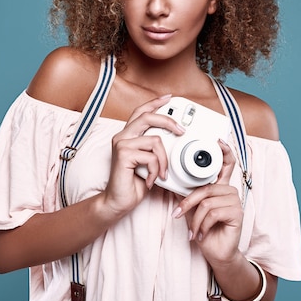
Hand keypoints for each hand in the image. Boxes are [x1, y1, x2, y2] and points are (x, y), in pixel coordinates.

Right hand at [103, 95, 185, 216]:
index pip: (141, 112)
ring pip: (155, 141)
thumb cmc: (134, 183)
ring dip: (164, 160)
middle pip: (147, 117)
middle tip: (181, 130)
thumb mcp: (149, 162)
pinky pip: (151, 156)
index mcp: (128, 135)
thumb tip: (174, 139)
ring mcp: (121, 144)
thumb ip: (156, 148)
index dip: (155, 103)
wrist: (119, 202)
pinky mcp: (123, 155)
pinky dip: (156, 170)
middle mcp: (122, 136)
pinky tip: (152, 180)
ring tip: (161, 173)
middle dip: (168, 121)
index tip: (168, 98)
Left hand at [173, 140, 242, 264]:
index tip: (218, 141)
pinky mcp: (237, 213)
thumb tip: (171, 180)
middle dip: (188, 203)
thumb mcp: (192, 209)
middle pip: (205, 188)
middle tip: (178, 214)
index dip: (224, 151)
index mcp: (220, 186)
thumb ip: (186, 194)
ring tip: (193, 230)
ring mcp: (235, 201)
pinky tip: (201, 233)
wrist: (215, 252)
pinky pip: (213, 213)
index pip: (225, 165)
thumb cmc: (204, 229)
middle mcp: (229, 191)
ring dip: (194, 219)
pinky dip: (202, 225)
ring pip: (206, 202)